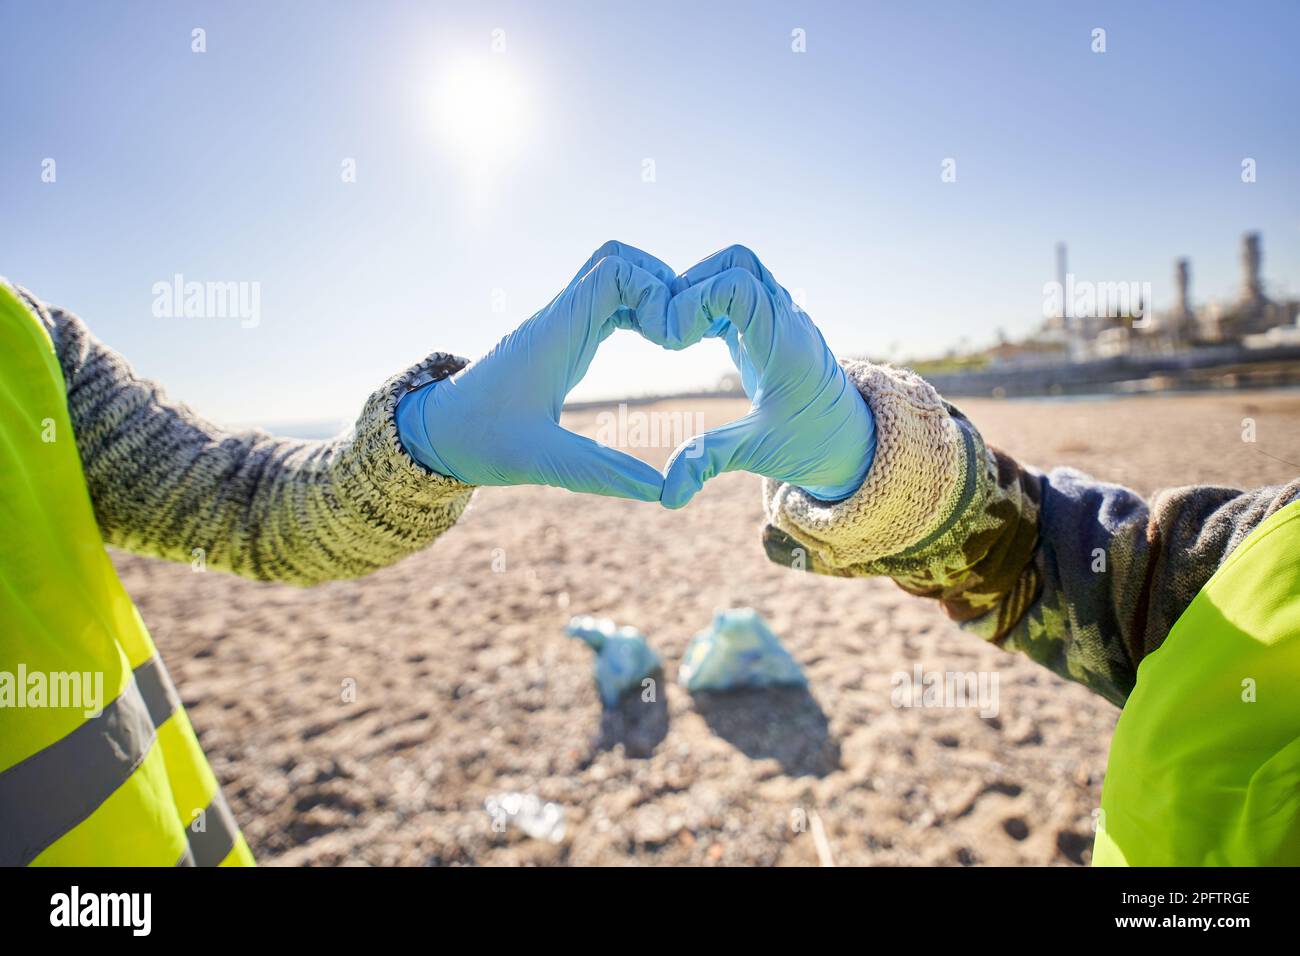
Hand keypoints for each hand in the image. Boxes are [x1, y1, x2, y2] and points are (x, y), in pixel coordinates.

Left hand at [396, 241, 673, 500]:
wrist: (439, 431)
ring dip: (652, 298)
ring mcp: (563, 324)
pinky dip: (639, 313)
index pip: (614, 271)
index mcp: (556, 333)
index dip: (654, 293)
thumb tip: (662, 491)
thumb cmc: (480, 440)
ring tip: (677, 339)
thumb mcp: (541, 460)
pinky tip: (656, 346)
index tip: (670, 340)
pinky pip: (610, 304)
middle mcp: (561, 318)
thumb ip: (601, 473)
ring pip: (617, 278)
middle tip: (683, 332)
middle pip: (620, 260)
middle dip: (661, 284)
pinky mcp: (565, 338)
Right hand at [655, 245, 875, 508]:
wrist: (850, 440)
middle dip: (694, 282)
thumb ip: (711, 460)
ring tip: (673, 333)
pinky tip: (686, 339)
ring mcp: (777, 316)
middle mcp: (784, 318)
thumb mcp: (759, 451)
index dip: (695, 301)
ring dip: (699, 290)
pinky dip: (706, 302)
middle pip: (738, 260)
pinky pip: (735, 291)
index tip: (673, 341)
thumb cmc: (810, 444)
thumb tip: (666, 494)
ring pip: (737, 269)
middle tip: (668, 326)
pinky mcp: (767, 325)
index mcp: (784, 341)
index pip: (736, 285)